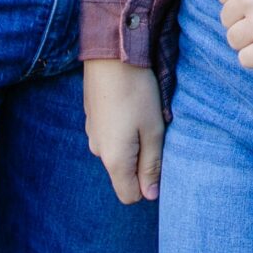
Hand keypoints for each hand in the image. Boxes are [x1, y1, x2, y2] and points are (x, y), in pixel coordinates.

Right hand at [82, 59, 166, 203]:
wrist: (110, 56)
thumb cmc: (137, 93)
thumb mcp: (153, 130)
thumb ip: (151, 165)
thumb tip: (150, 195)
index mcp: (114, 160)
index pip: (130, 195)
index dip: (148, 185)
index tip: (160, 159)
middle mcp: (98, 151)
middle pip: (124, 173)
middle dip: (142, 161)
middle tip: (155, 132)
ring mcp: (92, 134)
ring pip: (118, 152)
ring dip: (133, 142)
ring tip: (143, 115)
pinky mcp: (92, 118)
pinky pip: (110, 135)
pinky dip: (122, 128)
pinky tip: (130, 105)